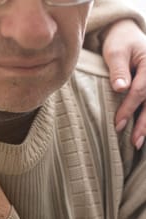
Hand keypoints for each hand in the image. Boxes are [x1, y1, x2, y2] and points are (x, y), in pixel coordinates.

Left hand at [102, 19, 145, 148]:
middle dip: (143, 123)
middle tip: (133, 141)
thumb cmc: (119, 43)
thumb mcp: (115, 52)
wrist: (128, 35)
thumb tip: (120, 88)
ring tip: (138, 143)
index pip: (140, 90)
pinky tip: (144, 133)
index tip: (117, 124)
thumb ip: (118, 69)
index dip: (128, 108)